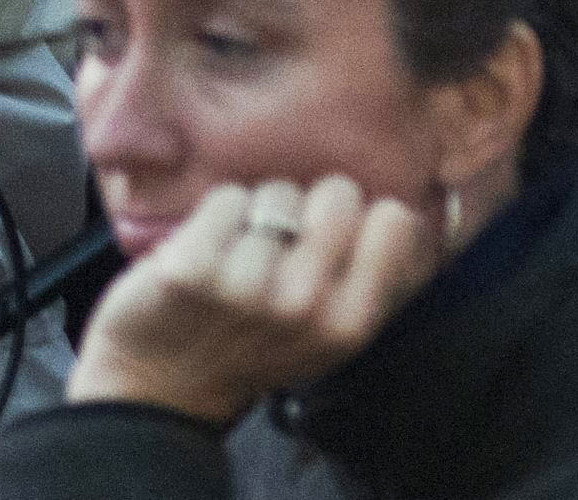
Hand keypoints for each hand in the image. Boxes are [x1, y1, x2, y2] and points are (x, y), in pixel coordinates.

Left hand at [68, 176, 441, 426]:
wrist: (161, 385)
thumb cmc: (252, 346)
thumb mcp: (327, 334)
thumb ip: (373, 282)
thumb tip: (416, 214)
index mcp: (348, 323)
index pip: (394, 221)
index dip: (361, 214)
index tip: (333, 233)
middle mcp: (305, 305)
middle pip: (336, 194)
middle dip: (309, 204)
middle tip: (280, 238)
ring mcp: (247, 287)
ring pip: (275, 192)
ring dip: (255, 212)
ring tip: (237, 253)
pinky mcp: (191, 268)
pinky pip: (225, 198)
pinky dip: (215, 214)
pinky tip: (203, 250)